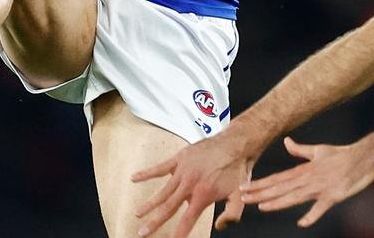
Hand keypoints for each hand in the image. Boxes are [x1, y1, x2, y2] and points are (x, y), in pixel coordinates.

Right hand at [132, 132, 256, 236]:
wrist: (236, 144)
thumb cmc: (237, 170)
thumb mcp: (240, 196)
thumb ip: (231, 215)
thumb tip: (219, 227)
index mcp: (203, 195)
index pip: (187, 219)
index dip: (179, 232)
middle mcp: (190, 184)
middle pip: (168, 207)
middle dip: (154, 222)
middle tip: (142, 233)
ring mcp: (183, 171)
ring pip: (162, 191)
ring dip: (149, 204)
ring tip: (138, 214)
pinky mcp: (180, 158)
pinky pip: (160, 167)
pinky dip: (147, 173)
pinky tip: (134, 178)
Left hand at [241, 137, 373, 227]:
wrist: (364, 156)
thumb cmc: (341, 154)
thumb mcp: (318, 151)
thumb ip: (300, 150)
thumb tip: (286, 142)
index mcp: (304, 170)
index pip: (277, 178)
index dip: (260, 184)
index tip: (244, 187)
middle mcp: (308, 178)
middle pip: (281, 187)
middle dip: (261, 193)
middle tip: (243, 197)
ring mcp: (320, 187)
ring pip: (295, 196)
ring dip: (278, 202)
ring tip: (261, 206)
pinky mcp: (334, 195)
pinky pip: (321, 208)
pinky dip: (312, 215)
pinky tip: (302, 223)